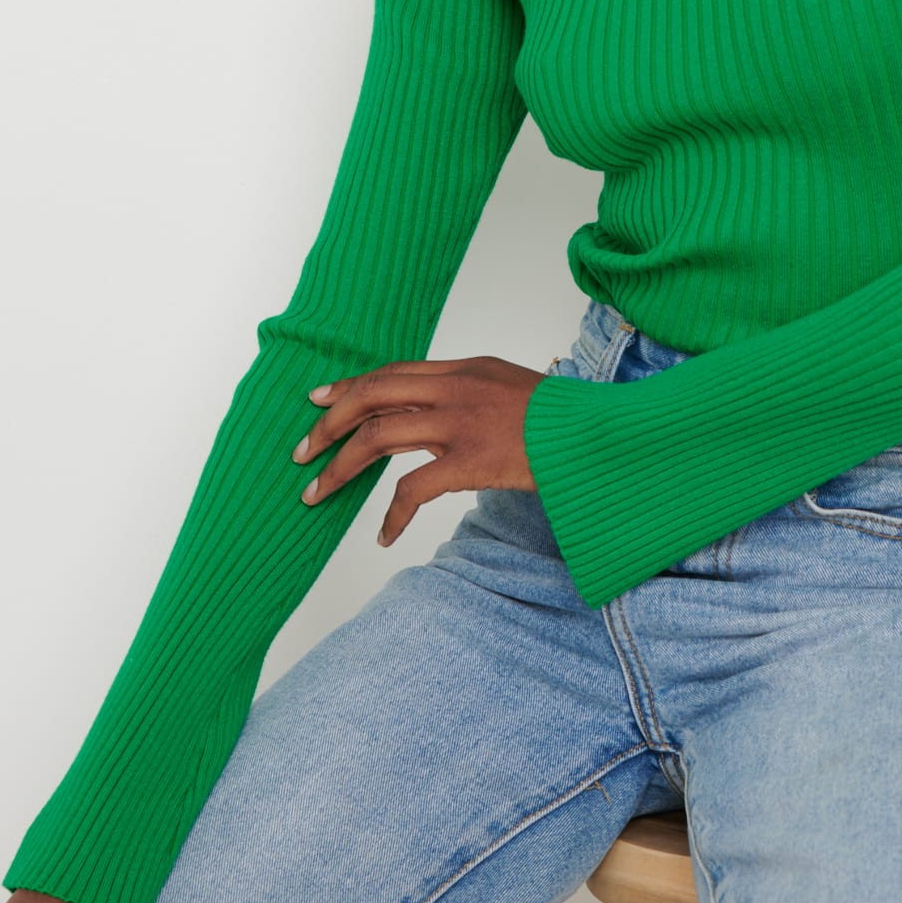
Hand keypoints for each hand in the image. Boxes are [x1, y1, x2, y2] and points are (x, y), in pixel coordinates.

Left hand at [293, 355, 549, 550]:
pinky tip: (383, 535)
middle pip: (371, 396)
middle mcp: (455, 387)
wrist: (599, 433)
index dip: (349, 385)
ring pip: (377, 437)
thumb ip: (469, 394)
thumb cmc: (561, 418)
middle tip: (302, 451)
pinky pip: (412, 488)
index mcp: (463, 368)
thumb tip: (432, 413)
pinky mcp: (471, 460)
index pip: (391, 371)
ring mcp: (460, 423)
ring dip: (339, 467)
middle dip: (328, 425)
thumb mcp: (509, 388)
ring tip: (317, 492)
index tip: (318, 399)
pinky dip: (392, 515)